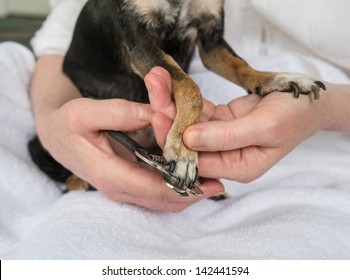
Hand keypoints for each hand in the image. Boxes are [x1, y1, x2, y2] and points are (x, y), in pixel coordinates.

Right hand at [31, 57, 223, 211]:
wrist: (58, 135)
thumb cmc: (68, 124)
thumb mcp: (85, 112)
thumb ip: (118, 113)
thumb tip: (153, 114)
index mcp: (109, 174)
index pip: (152, 188)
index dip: (183, 188)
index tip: (211, 183)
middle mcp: (119, 187)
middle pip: (163, 199)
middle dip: (192, 191)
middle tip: (219, 181)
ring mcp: (125, 188)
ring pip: (163, 199)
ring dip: (188, 190)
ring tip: (212, 179)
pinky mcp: (130, 183)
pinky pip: (158, 191)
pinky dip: (177, 184)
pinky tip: (192, 172)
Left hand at [147, 66, 329, 182]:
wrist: (309, 99)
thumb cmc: (295, 115)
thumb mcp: (265, 128)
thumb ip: (226, 137)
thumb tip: (187, 138)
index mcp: (237, 168)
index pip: (197, 161)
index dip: (175, 141)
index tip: (159, 115)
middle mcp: (224, 156)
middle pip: (187, 140)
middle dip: (168, 115)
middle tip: (153, 88)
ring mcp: (219, 138)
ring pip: (188, 123)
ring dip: (171, 101)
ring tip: (156, 78)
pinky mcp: (218, 121)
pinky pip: (196, 110)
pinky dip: (184, 96)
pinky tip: (169, 81)